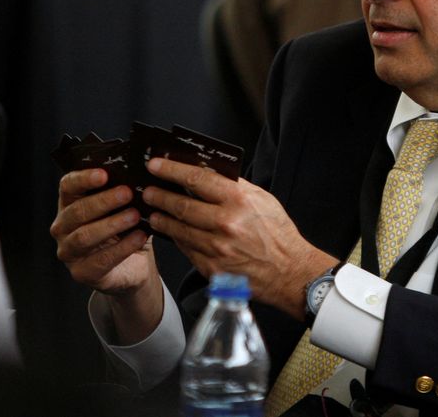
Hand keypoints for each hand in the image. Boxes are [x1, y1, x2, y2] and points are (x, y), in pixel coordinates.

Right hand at [50, 168, 162, 342]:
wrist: (135, 265)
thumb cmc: (126, 229)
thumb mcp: (126, 207)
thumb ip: (125, 191)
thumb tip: (140, 172)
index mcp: (70, 203)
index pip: (68, 186)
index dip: (83, 178)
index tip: (104, 173)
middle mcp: (63, 227)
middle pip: (77, 211)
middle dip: (103, 201)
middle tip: (127, 193)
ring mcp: (69, 251)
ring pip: (84, 236)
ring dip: (112, 224)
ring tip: (135, 215)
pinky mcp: (81, 272)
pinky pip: (100, 260)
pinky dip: (123, 247)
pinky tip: (140, 237)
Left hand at [142, 157, 337, 319]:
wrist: (289, 271)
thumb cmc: (277, 234)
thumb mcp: (262, 199)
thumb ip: (234, 186)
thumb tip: (207, 173)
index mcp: (239, 200)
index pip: (197, 179)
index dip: (172, 170)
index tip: (156, 165)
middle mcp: (226, 223)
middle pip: (181, 205)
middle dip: (159, 195)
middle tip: (147, 191)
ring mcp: (217, 248)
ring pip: (179, 229)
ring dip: (162, 219)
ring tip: (154, 211)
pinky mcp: (212, 268)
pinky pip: (186, 249)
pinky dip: (177, 238)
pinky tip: (171, 232)